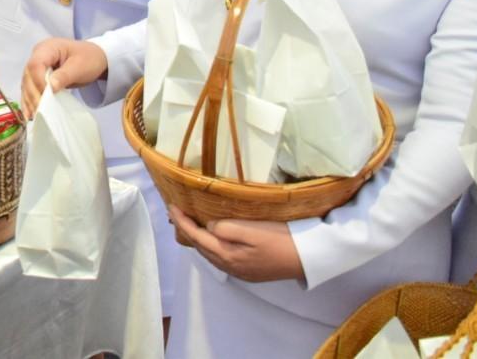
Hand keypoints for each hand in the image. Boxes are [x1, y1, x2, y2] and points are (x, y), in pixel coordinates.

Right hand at [21, 38, 107, 119]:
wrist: (94, 57)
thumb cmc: (88, 59)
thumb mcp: (79, 67)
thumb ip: (64, 76)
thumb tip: (50, 87)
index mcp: (48, 48)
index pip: (36, 64)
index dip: (38, 81)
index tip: (46, 97)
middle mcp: (38, 55)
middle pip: (28, 75)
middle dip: (32, 94)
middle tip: (38, 111)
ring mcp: (37, 65)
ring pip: (27, 83)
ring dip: (29, 99)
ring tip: (32, 116)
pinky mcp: (38, 75)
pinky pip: (30, 88)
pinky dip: (30, 100)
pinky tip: (28, 113)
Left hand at [169, 207, 304, 282]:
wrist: (305, 259)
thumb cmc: (280, 240)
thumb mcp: (252, 229)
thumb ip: (226, 228)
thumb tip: (209, 226)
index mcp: (227, 255)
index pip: (196, 236)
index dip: (182, 221)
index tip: (171, 206)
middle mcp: (229, 266)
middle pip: (199, 247)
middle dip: (186, 230)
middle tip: (176, 213)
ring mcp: (238, 270)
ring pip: (209, 253)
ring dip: (197, 238)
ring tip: (189, 223)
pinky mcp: (248, 270)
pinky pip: (219, 257)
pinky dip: (209, 245)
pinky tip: (211, 237)